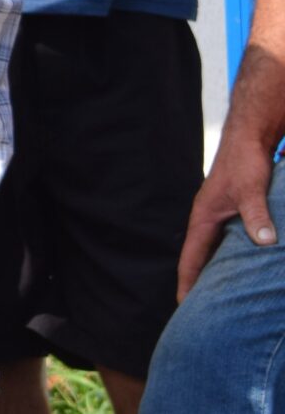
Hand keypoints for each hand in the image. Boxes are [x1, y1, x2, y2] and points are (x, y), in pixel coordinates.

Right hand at [178, 124, 280, 297]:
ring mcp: (222, 217)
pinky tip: (244, 271)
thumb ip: (256, 216)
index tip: (184, 306)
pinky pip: (230, 244)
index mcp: (204, 217)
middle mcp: (209, 220)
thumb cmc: (246, 161)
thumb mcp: (252, 190)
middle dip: (199, 284)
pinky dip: (232, 260)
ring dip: (216, 272)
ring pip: (216, 252)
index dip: (187, 282)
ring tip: (220, 299)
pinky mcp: (236, 213)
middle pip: (201, 259)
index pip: (191, 257)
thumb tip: (266, 244)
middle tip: (201, 312)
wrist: (251, 137)